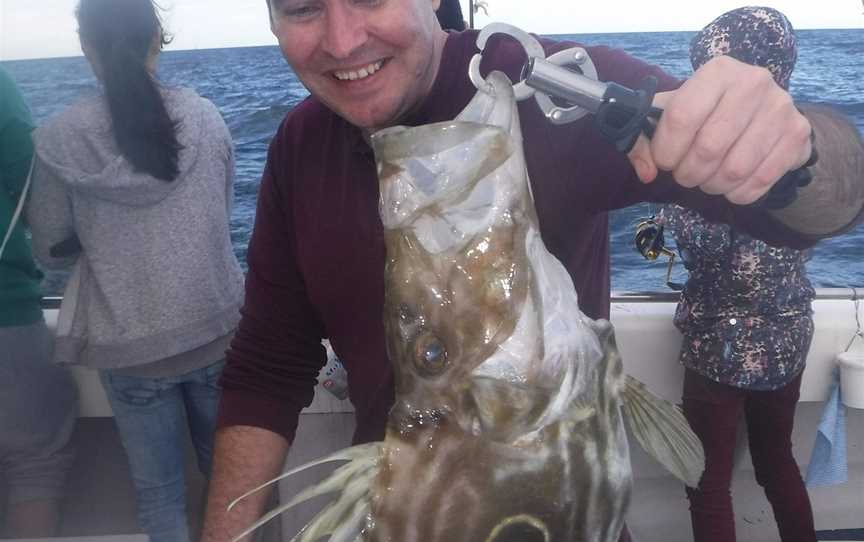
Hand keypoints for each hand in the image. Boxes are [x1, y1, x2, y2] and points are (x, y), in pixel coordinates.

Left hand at [627, 55, 812, 204]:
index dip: (666, 150)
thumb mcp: (670, 115)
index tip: (664, 161)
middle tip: (685, 175)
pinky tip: (730, 185)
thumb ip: (643, 139)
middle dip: (688, 173)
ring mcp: (781, 107)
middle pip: (709, 148)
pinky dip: (737, 193)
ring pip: (735, 170)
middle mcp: (754, 82)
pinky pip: (760, 181)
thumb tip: (646, 172)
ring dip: (712, 185)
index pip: (682, 117)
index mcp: (717, 71)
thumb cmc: (706, 113)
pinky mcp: (798, 134)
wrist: (760, 112)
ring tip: (707, 179)